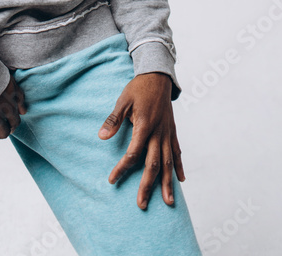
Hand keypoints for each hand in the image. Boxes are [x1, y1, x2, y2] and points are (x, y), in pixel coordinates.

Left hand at [98, 72, 184, 209]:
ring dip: (168, 183)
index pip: (134, 152)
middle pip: (153, 163)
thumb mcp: (123, 100)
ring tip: (169, 203)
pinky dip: (178, 166)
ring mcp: (168, 133)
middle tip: (141, 204)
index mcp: (145, 125)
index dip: (122, 167)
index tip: (112, 179)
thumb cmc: (138, 88)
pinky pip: (177, 152)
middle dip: (148, 185)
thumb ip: (113, 120)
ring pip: (168, 162)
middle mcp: (159, 132)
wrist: (158, 76)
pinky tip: (180, 180)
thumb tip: (101, 137)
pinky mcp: (172, 131)